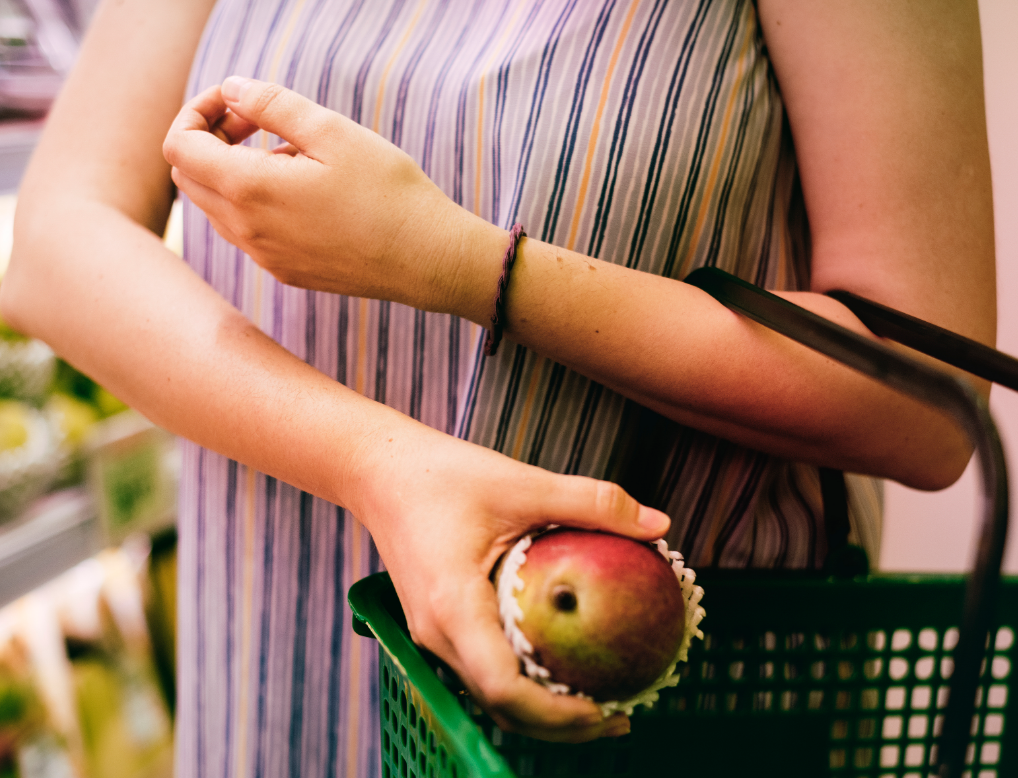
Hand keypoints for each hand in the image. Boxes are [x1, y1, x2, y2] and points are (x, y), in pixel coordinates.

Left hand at [162, 78, 498, 311]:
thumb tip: (232, 90)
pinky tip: (306, 192)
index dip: (197, 112)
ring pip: (217, 207)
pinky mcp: (287, 272)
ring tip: (291, 156)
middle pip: (189, 178)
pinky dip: (256, 202)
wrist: (427, 260)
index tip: (238, 103)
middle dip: (209, 140)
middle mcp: (246, 231)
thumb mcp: (332, 131)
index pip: (178, 146)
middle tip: (256, 123)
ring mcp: (265, 257)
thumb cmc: (388, 192)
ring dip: (233, 172)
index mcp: (249, 190)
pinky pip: (248, 232)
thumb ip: (272, 105)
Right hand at [354, 424, 671, 741]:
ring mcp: (432, 633)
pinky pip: (482, 669)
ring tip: (598, 701)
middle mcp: (437, 632)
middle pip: (499, 705)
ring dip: (541, 709)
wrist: (379, 471)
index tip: (605, 710)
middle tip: (620, 715)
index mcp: (453, 605)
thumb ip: (591, 502)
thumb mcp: (522, 481)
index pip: (503, 687)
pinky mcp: (436, 625)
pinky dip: (523, 682)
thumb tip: (659, 524)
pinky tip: (559, 664)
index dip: (556, 713)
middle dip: (559, 725)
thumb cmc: (441, 475)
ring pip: (489, 694)